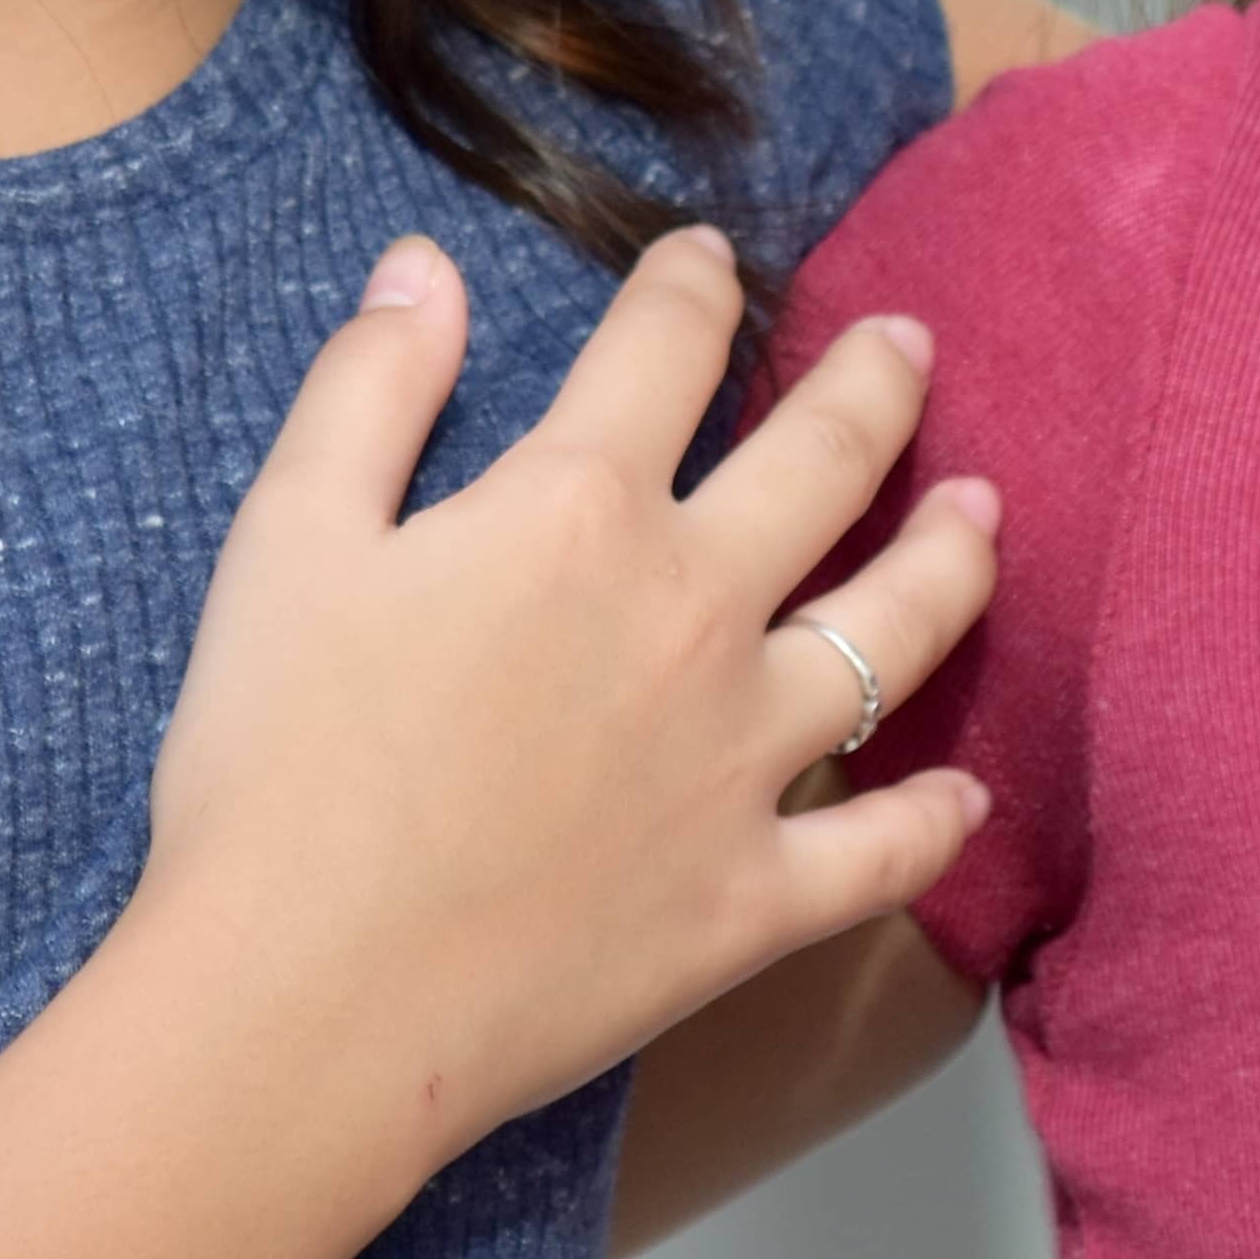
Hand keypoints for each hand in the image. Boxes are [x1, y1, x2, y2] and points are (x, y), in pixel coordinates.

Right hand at [125, 224, 1000, 1201]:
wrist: (305, 999)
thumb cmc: (274, 767)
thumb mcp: (287, 541)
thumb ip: (368, 389)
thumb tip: (427, 266)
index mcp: (581, 512)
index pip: (666, 350)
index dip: (694, 286)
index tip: (712, 260)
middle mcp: (696, 613)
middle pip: (828, 461)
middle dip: (876, 381)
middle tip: (910, 341)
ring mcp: (744, 759)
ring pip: (898, 632)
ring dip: (954, 558)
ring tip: (985, 511)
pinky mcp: (755, 897)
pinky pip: (882, 852)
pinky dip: (935, 821)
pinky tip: (970, 795)